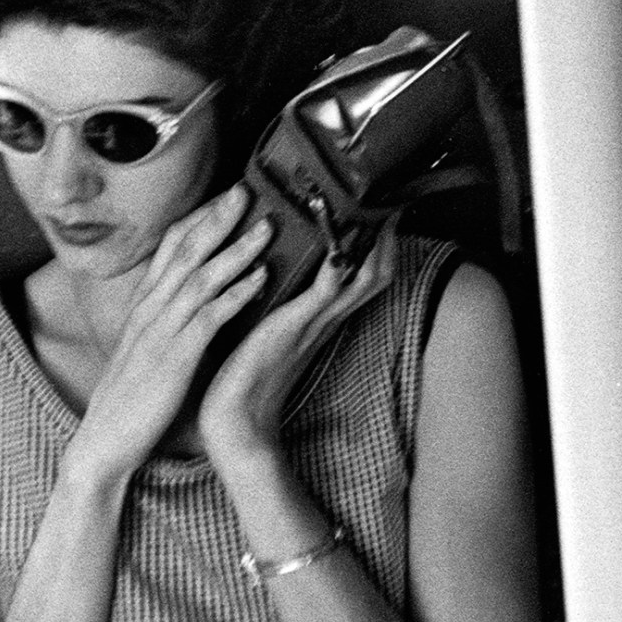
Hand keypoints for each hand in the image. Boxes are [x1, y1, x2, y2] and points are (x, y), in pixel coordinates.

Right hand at [71, 183, 270, 484]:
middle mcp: (151, 309)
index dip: (199, 216)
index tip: (226, 193)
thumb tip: (200, 297)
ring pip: (201, 277)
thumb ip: (170, 318)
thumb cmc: (132, 397)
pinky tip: (261, 279)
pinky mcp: (174, 358)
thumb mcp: (149, 346)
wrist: (103, 444)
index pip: (171, 246)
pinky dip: (236, 294)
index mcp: (145, 304)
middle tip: (247, 188)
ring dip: (237, 249)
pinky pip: (209, 317)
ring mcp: (161, 331)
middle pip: (187, 250)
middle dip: (218, 217)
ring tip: (267, 227)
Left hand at [198, 220, 399, 465]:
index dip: (381, 242)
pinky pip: (323, 293)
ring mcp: (314, 323)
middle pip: (378, 271)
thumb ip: (285, 302)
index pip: (368, 273)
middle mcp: (327, 318)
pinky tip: (336, 243)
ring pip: (363, 277)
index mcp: (324, 317)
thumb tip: (279, 266)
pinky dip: (334, 265)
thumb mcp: (272, 330)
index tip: (382, 206)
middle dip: (387, 233)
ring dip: (370, 240)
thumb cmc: (244, 375)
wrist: (233, 425)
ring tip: (369, 204)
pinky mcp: (291, 327)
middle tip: (387, 196)